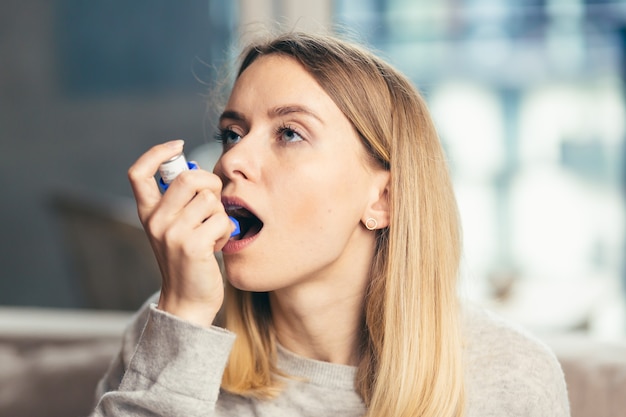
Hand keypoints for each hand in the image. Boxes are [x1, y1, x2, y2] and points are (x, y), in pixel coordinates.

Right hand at [128, 140, 232, 326]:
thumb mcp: (177, 228)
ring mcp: (172, 233)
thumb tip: (198, 171)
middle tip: (213, 203)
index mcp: (148, 213)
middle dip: (211, 184)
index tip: (178, 145)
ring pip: (210, 199)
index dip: (157, 152)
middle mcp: (156, 221)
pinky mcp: (192, 245)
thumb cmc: (190, 260)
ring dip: (220, 215)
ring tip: (211, 234)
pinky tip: (216, 246)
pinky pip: (221, 220)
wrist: (188, 300)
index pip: (139, 172)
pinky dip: (225, 232)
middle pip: (189, 178)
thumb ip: (182, 201)